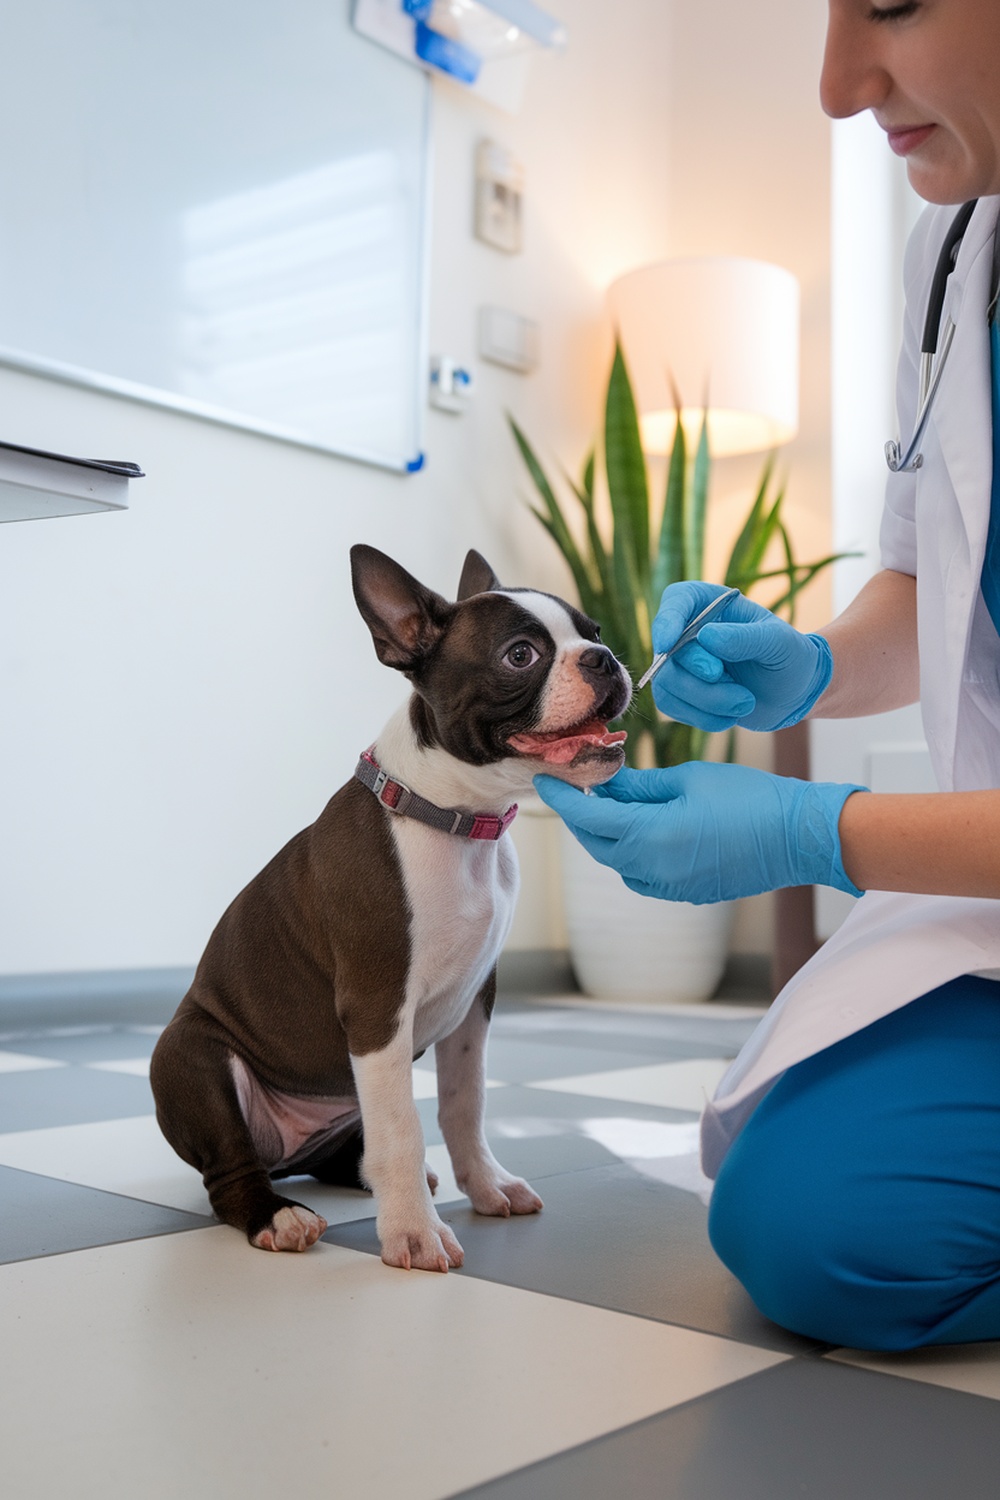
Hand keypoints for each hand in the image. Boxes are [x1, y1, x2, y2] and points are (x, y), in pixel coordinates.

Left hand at [535, 762, 865, 903]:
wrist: (800, 838)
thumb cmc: (750, 799)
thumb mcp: (688, 780)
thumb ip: (639, 785)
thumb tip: (604, 780)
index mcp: (650, 838)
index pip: (587, 818)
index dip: (561, 796)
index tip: (545, 777)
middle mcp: (652, 871)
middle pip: (596, 843)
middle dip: (580, 814)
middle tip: (576, 782)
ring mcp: (668, 887)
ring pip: (616, 860)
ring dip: (604, 833)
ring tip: (609, 799)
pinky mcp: (683, 893)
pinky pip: (639, 873)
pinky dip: (628, 850)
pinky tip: (639, 825)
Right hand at [649, 581, 832, 731]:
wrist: (794, 691)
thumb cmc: (789, 656)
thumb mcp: (779, 643)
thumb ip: (745, 638)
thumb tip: (706, 637)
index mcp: (710, 604)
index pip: (677, 600)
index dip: (666, 621)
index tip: (667, 645)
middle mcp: (688, 630)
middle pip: (668, 654)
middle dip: (701, 680)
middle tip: (740, 692)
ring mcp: (680, 663)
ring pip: (666, 685)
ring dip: (707, 702)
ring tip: (745, 703)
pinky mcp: (680, 692)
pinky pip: (672, 707)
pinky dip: (703, 717)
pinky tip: (731, 716)